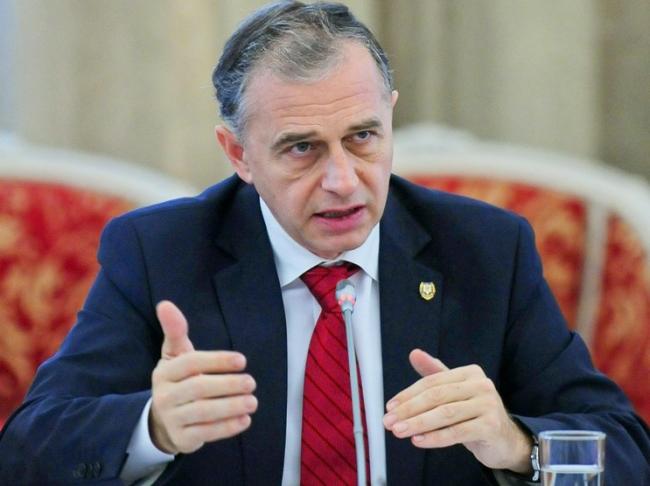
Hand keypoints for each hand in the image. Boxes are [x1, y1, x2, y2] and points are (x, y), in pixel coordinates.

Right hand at [149, 300, 257, 453]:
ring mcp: (172, 419)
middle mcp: (165, 395)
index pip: (191, 363)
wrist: (162, 421)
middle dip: (228, 385)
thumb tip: (165, 304)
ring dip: (231, 407)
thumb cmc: (178, 380)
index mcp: (165, 371)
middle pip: (198, 388)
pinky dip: (227, 428)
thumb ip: (175, 331)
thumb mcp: (175, 355)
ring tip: (253, 402)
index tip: (242, 360)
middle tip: (252, 383)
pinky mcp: (181, 439)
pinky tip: (245, 420)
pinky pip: (206, 433)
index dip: (217, 360)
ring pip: (203, 413)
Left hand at [383, 349, 531, 472]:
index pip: (432, 382)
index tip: (390, 407)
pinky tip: (418, 440)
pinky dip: (435, 437)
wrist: (506, 440)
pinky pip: (457, 432)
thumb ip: (435, 373)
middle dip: (409, 409)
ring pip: (445, 414)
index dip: (408, 394)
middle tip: (388, 421)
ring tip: (398, 431)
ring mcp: (488, 405)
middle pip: (437, 396)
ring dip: (418, 423)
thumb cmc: (475, 414)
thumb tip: (414, 353)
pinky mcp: (491, 426)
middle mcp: (481, 385)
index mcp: (470, 373)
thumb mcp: (455, 392)